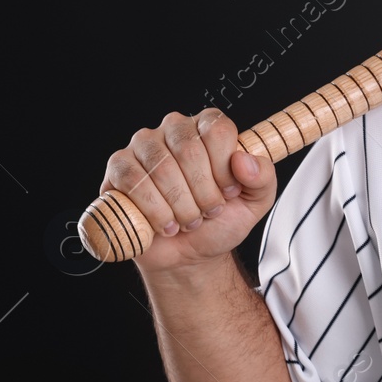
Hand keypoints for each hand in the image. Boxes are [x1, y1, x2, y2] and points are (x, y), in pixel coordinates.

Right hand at [100, 108, 277, 273]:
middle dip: (203, 193)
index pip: (217, 130)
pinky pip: (132, 181)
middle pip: (189, 149)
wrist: (189, 255)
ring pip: (161, 168)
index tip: (228, 192)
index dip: (224, 169)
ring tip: (187, 220)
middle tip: (207, 212)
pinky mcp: (118, 168)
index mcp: (208, 127)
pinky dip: (153, 210)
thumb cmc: (220, 221)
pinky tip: (164, 225)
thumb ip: (263, 177)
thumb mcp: (255, 202)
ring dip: (180, 206)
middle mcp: (174, 129)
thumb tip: (243, 159)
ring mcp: (143, 146)